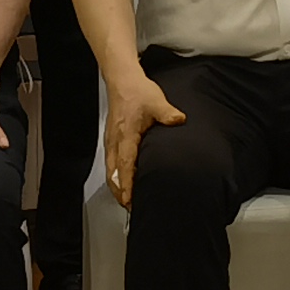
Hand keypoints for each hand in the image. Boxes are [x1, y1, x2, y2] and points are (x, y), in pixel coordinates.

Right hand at [105, 75, 187, 208]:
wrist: (123, 81)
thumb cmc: (137, 92)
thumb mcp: (156, 101)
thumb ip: (167, 114)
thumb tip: (179, 121)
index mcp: (125, 135)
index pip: (125, 165)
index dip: (127, 184)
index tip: (128, 199)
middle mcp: (115, 141)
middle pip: (113, 174)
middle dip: (120, 193)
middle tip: (130, 208)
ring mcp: (111, 142)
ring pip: (110, 171)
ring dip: (117, 187)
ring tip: (126, 202)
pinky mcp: (111, 141)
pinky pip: (110, 164)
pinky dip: (115, 177)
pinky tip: (123, 183)